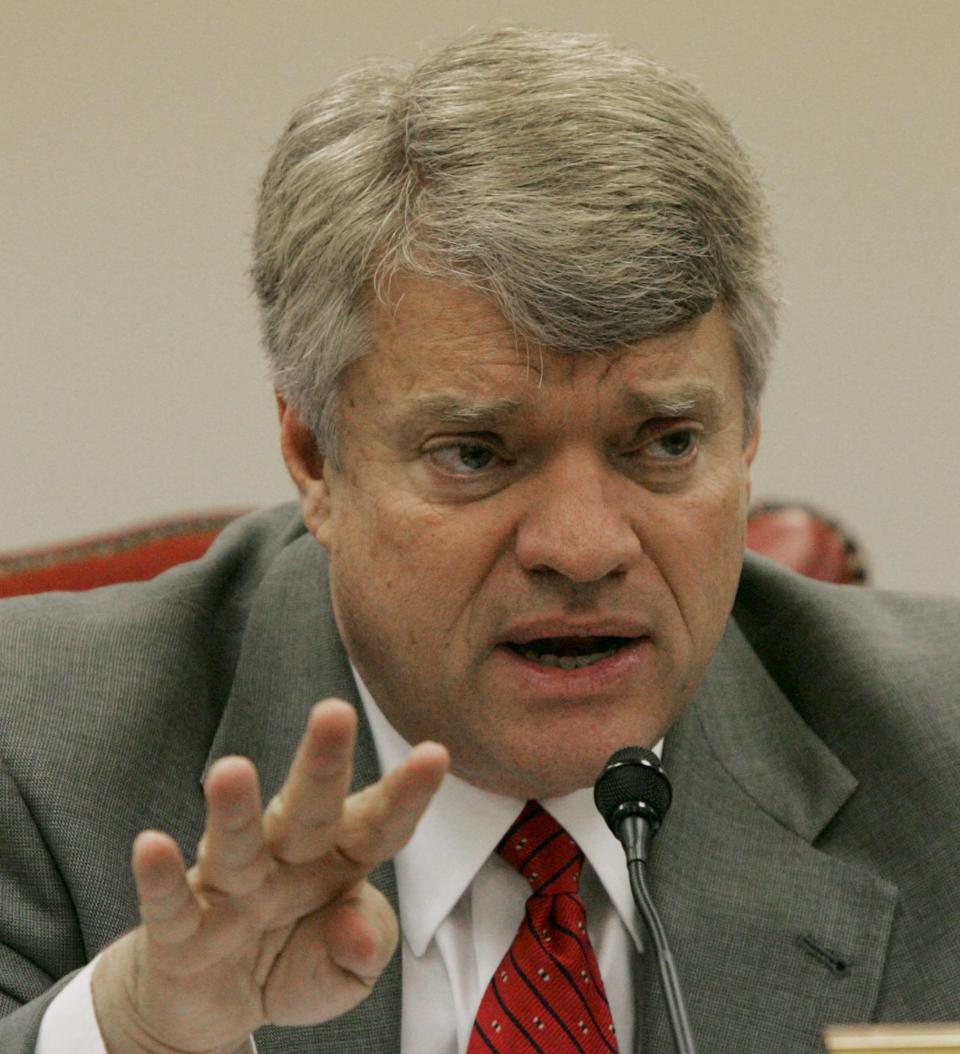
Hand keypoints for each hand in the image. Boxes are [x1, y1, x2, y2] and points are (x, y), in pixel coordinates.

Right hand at [92, 698, 448, 1053]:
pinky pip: (171, 902)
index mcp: (336, 861)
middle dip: (322, 762)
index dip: (405, 794)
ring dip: (234, 809)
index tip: (435, 754)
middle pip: (307, 808)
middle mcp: (284, 861)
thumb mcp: (345, 971)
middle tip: (335, 712)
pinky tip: (153, 845)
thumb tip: (359, 937)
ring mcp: (230, 889)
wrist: (213, 1008)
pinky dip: (160, 878)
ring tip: (232, 770)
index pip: (377, 824)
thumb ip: (362, 951)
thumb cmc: (291, 963)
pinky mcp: (179, 930)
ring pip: (236, 842)